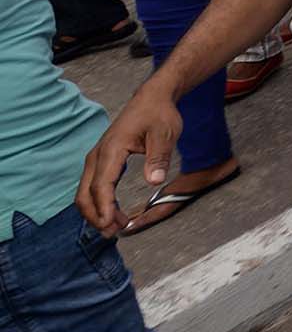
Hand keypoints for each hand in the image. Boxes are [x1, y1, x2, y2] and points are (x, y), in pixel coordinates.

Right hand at [77, 84, 186, 234]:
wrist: (152, 99)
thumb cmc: (159, 114)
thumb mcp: (165, 134)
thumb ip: (159, 157)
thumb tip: (154, 181)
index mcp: (112, 149)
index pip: (101, 185)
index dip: (104, 208)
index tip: (110, 225)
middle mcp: (98, 155)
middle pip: (85, 194)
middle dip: (95, 216)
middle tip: (114, 232)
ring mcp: (97, 158)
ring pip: (85, 192)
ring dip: (95, 212)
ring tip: (115, 227)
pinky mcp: (101, 161)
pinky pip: (92, 186)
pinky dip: (98, 202)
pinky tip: (112, 213)